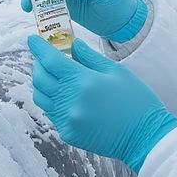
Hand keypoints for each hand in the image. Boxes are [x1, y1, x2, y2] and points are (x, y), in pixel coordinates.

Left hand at [28, 36, 176, 172]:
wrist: (145, 137)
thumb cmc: (135, 100)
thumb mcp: (116, 71)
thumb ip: (89, 56)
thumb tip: (71, 44)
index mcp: (83, 81)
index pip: (50, 60)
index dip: (38, 47)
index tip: (32, 39)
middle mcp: (70, 101)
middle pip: (40, 78)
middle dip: (39, 64)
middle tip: (44, 57)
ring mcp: (67, 119)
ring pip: (40, 97)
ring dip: (41, 84)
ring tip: (51, 76)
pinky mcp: (68, 133)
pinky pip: (50, 113)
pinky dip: (51, 101)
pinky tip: (63, 96)